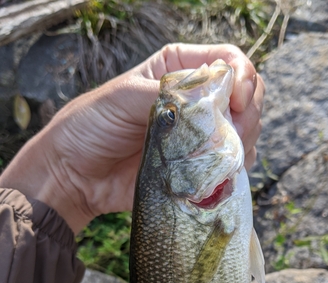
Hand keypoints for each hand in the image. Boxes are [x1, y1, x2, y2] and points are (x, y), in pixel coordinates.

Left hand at [0, 43, 264, 233]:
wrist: (77, 174)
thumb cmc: (92, 126)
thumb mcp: (124, 97)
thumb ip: (168, 92)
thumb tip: (211, 96)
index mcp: (178, 71)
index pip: (229, 61)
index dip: (242, 78)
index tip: (235, 101)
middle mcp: (195, 100)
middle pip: (246, 95)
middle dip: (249, 111)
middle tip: (234, 131)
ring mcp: (199, 134)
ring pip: (245, 129)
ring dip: (244, 140)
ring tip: (224, 153)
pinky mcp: (197, 165)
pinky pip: (232, 163)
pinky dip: (235, 166)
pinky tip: (222, 170)